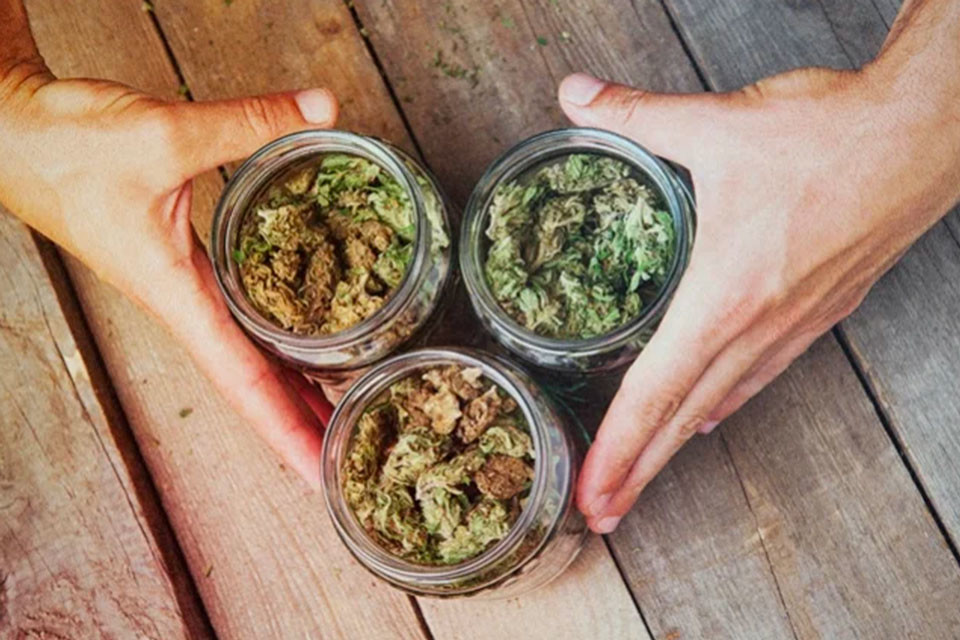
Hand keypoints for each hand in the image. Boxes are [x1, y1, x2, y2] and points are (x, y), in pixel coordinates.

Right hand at [0, 57, 336, 486]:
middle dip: (300, 422)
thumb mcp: (165, 135)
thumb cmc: (66, 147)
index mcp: (174, 295)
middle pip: (251, 381)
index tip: (320, 472)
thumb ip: (248, 122)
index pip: (241, 382)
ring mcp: (178, 288)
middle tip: (354, 451)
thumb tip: (322, 108)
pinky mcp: (178, 263)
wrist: (13, 132)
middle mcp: (179, 303)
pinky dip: (272, 339)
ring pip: (245, 353)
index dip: (284, 430)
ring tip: (342, 408)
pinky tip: (301, 338)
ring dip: (290, 386)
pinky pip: (237, 318)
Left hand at [559, 62, 959, 531]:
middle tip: (600, 514)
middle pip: (682, 419)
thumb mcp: (716, 124)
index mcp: (725, 297)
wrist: (921, 136)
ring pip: (720, 405)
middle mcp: (758, 328)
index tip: (593, 492)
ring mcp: (792, 329)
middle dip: (636, 472)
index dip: (617, 448)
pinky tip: (708, 415)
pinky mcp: (818, 315)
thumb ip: (635, 114)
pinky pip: (759, 377)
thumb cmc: (828, 137)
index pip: (654, 390)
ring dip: (675, 448)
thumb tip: (574, 94)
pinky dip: (722, 404)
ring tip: (643, 480)